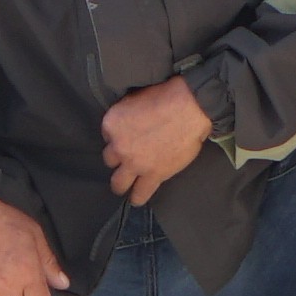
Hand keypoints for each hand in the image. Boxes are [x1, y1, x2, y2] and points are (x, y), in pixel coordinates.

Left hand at [98, 76, 214, 206]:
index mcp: (111, 124)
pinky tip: (136, 198)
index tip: (128, 135)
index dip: (118, 136)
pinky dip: (137, 197)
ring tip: (123, 185)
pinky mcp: (153, 175)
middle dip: (118, 158)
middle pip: (109, 159)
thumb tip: (129, 122)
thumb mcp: (133, 99)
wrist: (188, 108)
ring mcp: (135, 164)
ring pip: (118, 182)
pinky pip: (140, 193)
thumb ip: (125, 114)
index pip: (107, 136)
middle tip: (127, 156)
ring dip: (120, 183)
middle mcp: (119, 146)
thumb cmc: (164, 97)